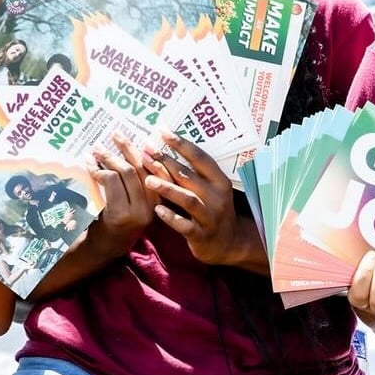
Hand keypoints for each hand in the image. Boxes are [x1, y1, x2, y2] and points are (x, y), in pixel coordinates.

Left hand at [86, 131, 158, 253]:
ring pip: (126, 172)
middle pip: (142, 168)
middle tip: (115, 134)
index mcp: (160, 202)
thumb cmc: (118, 221)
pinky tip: (90, 166)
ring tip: (97, 149)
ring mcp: (137, 211)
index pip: (160, 171)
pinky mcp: (120, 214)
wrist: (104, 249)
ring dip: (109, 157)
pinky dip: (98, 170)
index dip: (149, 152)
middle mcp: (153, 207)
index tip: (140, 138)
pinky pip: (111, 181)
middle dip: (127, 148)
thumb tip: (132, 151)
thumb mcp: (135, 202)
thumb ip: (137, 182)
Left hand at [142, 129, 253, 266]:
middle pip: (190, 176)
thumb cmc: (213, 210)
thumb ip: (193, 174)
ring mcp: (210, 217)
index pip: (200, 158)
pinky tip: (157, 210)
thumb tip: (165, 150)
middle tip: (145, 152)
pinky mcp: (201, 235)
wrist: (228, 243)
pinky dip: (171, 217)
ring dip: (167, 188)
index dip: (181, 143)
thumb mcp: (211, 190)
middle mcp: (217, 197)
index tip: (162, 131)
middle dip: (166, 162)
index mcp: (220, 181)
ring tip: (148, 180)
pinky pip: (185, 225)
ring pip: (188, 199)